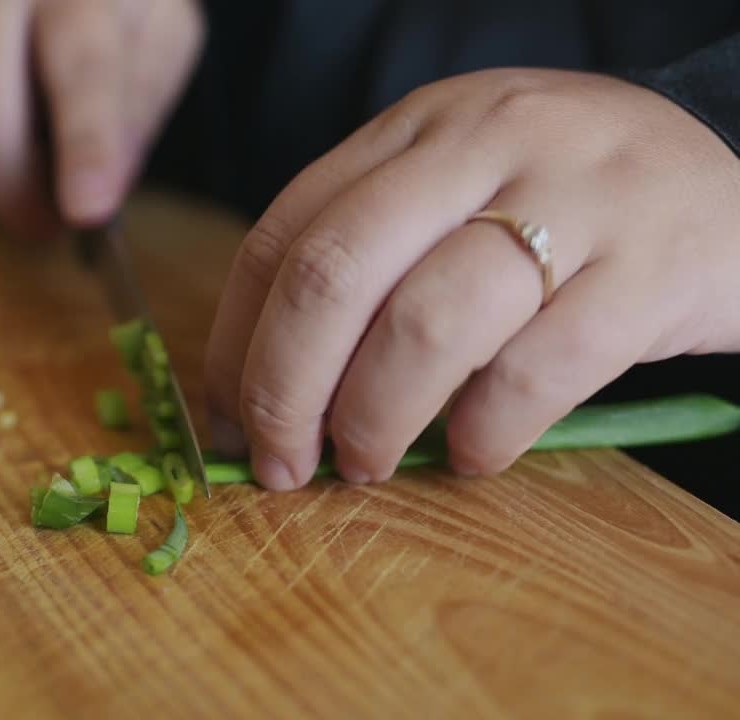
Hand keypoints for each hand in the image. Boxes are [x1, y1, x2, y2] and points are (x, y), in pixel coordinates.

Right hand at [0, 0, 202, 239]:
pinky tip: (8, 129)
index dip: (87, 145)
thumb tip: (107, 187)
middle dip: (15, 190)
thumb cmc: (113, 4)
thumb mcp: (162, 37)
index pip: (82, 65)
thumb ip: (141, 103)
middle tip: (50, 226)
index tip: (90, 211)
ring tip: (37, 161)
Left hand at [204, 68, 739, 489]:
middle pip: (333, 274)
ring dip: (374, 419)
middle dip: (284, 389)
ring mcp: (572, 197)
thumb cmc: (572, 209)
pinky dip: (484, 431)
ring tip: (370, 465)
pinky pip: (536, 368)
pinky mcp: (653, 267)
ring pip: (426, 324)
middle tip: (282, 465)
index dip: (237, 340)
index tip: (228, 419)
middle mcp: (484, 143)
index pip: (285, 233)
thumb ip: (377, 258)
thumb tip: (270, 393)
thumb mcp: (466, 189)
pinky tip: (474, 455)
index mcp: (418, 128)